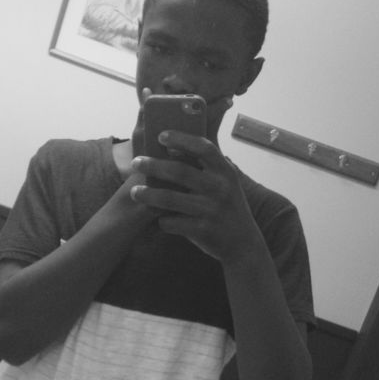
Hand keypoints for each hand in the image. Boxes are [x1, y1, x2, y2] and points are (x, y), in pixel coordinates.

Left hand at [130, 130, 259, 262]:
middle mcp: (220, 188)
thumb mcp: (226, 182)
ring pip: (171, 199)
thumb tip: (172, 148)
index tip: (161, 136)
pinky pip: (173, 223)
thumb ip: (206, 167)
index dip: (181, 139)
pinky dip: (163, 221)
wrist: (243, 243)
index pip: (204, 148)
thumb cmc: (227, 207)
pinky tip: (157, 219)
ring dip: (148, 195)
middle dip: (153, 165)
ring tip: (134, 192)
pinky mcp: (203, 230)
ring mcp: (211, 210)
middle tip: (136, 163)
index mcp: (225, 171)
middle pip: (180, 171)